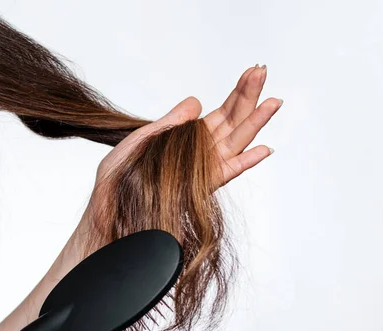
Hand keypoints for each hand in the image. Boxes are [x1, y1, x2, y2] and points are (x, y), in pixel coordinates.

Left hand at [97, 64, 281, 187]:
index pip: (221, 113)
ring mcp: (205, 169)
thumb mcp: (142, 139)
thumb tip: (196, 102)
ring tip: (273, 101)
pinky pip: (229, 173)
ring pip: (237, 142)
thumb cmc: (119, 176)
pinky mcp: (202, 188)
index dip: (237, 92)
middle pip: (233, 122)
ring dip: (255, 122)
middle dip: (249, 97)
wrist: (109, 207)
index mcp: (188, 138)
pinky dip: (246, 162)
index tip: (252, 72)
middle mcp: (202, 152)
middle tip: (262, 72)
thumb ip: (171, 122)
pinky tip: (263, 148)